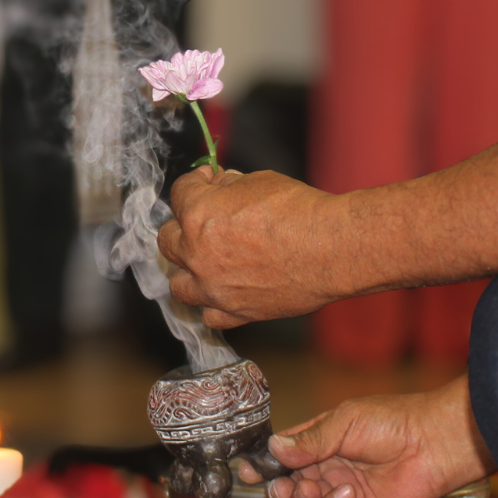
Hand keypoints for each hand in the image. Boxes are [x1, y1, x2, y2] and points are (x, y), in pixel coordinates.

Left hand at [157, 166, 342, 327]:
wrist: (331, 248)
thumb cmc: (298, 211)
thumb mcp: (258, 181)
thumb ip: (229, 186)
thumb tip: (220, 186)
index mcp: (198, 216)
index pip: (179, 192)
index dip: (195, 183)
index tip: (208, 181)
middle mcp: (197, 254)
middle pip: (167, 240)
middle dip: (182, 225)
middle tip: (201, 219)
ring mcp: (214, 288)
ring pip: (178, 285)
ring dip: (186, 270)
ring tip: (202, 261)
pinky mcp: (237, 312)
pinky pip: (209, 316)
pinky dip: (212, 305)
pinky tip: (222, 292)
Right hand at [243, 377, 495, 497]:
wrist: (433, 446)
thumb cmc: (392, 422)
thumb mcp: (345, 421)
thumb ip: (310, 440)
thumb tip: (274, 447)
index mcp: (322, 440)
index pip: (285, 454)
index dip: (266, 463)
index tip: (249, 469)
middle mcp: (330, 467)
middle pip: (290, 484)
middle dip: (280, 488)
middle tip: (279, 489)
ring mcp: (344, 492)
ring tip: (314, 489)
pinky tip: (347, 495)